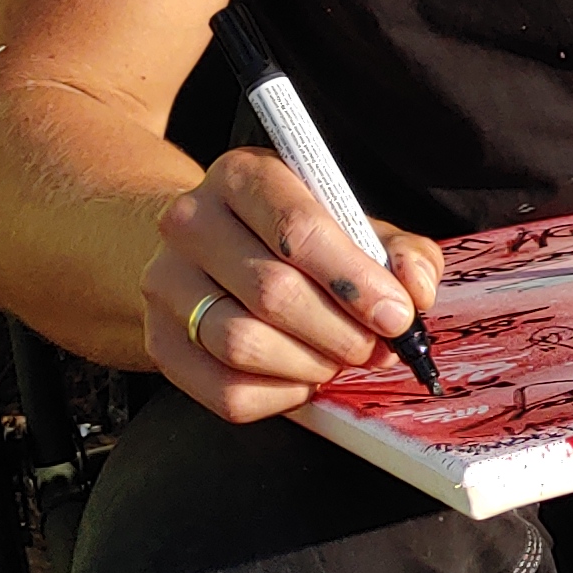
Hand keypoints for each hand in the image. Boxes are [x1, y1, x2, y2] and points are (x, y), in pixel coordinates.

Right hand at [137, 147, 445, 422]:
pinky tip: (301, 377)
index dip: (354, 281)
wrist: (210, 251)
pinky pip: (222, 390)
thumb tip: (414, 290)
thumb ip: (399, 252)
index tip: (395, 315)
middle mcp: (191, 222)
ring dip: (310, 365)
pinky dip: (278, 396)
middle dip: (340, 332)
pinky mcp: (158, 339)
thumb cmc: (295, 238)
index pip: (297, 230)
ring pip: (242, 345)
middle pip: (272, 292)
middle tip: (373, 346)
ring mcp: (165, 282)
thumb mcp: (353, 224)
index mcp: (243, 177)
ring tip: (337, 359)